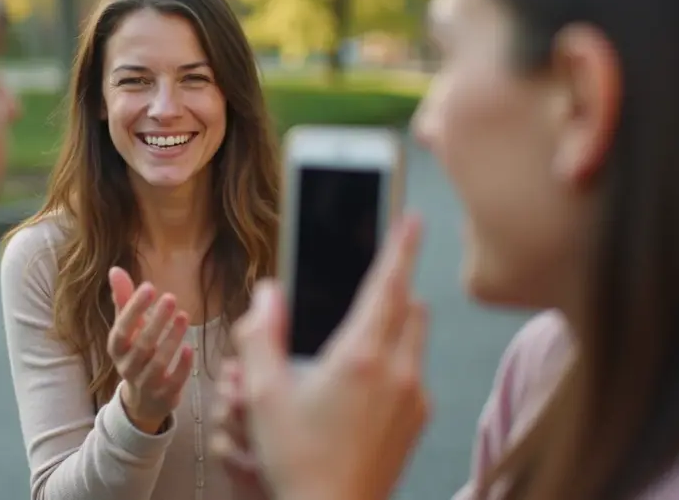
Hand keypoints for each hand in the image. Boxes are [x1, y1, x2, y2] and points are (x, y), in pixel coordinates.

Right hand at [107, 267, 193, 433]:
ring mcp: (146, 384)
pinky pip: (174, 382)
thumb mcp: (128, 328)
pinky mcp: (165, 396)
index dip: (133, 309)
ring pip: (158, 363)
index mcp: (117, 349)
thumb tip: (115, 269)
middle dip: (156, 321)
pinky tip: (190, 348)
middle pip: (141, 345)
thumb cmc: (136, 353)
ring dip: (171, 339)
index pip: (121, 329)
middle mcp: (128, 368)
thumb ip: (123, 300)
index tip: (149, 287)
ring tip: (184, 316)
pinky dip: (182, 366)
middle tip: (171, 298)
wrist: (143, 399)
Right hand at [213, 214, 429, 499]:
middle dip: (395, 288)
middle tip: (370, 284)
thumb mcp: (262, 394)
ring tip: (360, 335)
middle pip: (410, 308)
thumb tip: (267, 293)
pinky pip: (416, 373)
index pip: (388, 286)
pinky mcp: (418, 421)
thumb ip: (260, 335)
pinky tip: (362, 384)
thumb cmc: (296, 459)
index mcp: (360, 357)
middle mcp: (398, 373)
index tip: (410, 218)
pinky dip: (398, 362)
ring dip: (397, 325)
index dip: (399, 247)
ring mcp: (415, 399)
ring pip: (416, 340)